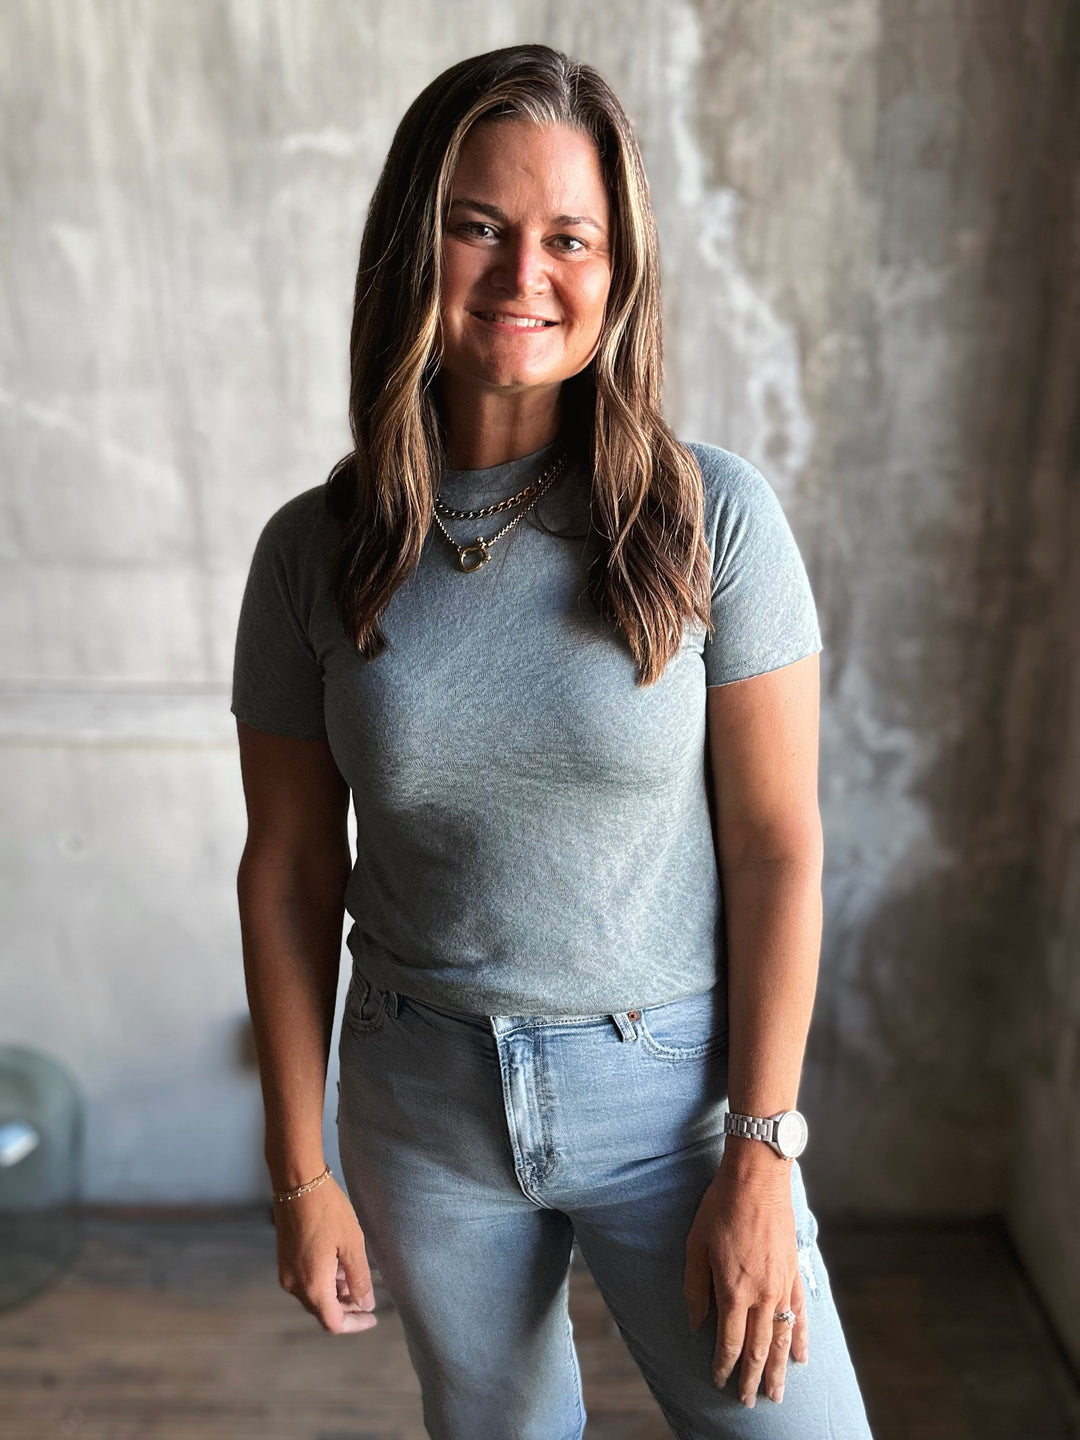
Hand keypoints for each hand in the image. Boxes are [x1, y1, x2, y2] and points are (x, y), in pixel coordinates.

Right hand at [273, 1173, 377, 1332]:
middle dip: (346, 1307)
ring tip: (355, 1273)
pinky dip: (324, 1279)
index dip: (355, 1324)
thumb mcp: (352, 1244)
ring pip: (314, 1294)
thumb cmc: (328, 1211)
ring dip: (335, 1291)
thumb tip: (366, 1305)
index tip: (373, 1317)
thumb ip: (359, 1279)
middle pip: (322, 1310)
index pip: (334, 1322)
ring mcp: (286, 1272)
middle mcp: (295, 1285)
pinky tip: (339, 1262)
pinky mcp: (284, 1259)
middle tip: (367, 1294)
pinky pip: (306, 1280)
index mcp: (313, 1286)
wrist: (297, 1182)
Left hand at [684, 1146, 808, 1406]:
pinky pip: (800, 1315)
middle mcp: (762, 1295)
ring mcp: (782, 1286)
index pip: (730, 1342)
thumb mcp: (695, 1244)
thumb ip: (695, 1288)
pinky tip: (802, 1356)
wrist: (758, 1176)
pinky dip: (801, 1338)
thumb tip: (695, 1324)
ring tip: (778, 1394)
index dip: (723, 1366)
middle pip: (759, 1349)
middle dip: (753, 1379)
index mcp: (734, 1290)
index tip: (718, 1382)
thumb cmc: (720, 1206)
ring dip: (780, 1370)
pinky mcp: (794, 1273)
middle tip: (750, 1403)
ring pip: (782, 1339)